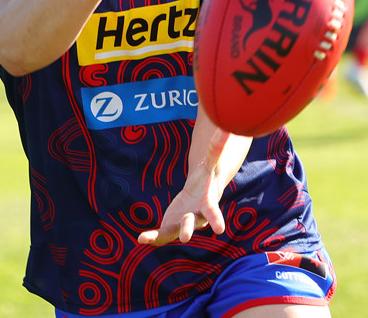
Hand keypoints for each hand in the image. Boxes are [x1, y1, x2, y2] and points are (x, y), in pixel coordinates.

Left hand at [138, 129, 229, 246]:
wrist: (197, 200)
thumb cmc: (205, 182)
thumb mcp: (208, 166)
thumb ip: (216, 150)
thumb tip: (226, 128)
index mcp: (207, 206)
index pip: (213, 213)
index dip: (216, 220)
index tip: (220, 229)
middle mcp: (196, 219)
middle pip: (193, 224)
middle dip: (189, 229)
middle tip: (186, 237)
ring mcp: (183, 226)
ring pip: (175, 232)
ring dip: (163, 235)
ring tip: (144, 238)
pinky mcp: (171, 229)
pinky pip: (161, 236)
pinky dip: (151, 238)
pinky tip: (140, 238)